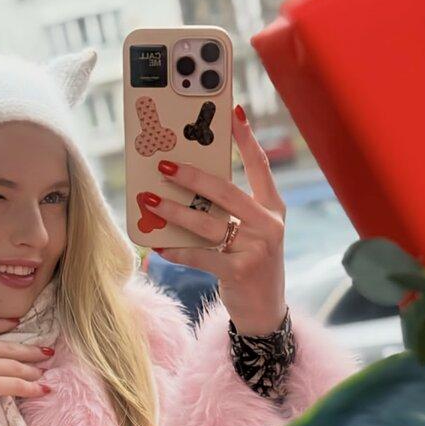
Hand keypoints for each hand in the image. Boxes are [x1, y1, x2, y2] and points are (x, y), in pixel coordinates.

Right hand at [0, 308, 52, 425]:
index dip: (2, 326)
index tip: (17, 325)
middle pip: (6, 347)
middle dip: (29, 350)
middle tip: (46, 352)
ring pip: (14, 365)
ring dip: (34, 370)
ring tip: (46, 372)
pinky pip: (16, 384)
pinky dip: (33, 387)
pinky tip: (44, 390)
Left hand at [143, 103, 286, 336]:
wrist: (265, 312)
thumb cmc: (251, 265)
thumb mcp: (252, 234)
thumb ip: (234, 210)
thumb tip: (194, 184)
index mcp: (274, 209)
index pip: (260, 167)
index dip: (246, 139)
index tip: (231, 113)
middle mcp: (268, 225)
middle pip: (225, 192)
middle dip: (192, 176)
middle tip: (164, 165)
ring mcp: (256, 249)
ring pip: (207, 223)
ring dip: (174, 211)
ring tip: (150, 201)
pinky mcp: (239, 272)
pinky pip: (201, 256)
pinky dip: (177, 250)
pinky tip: (158, 244)